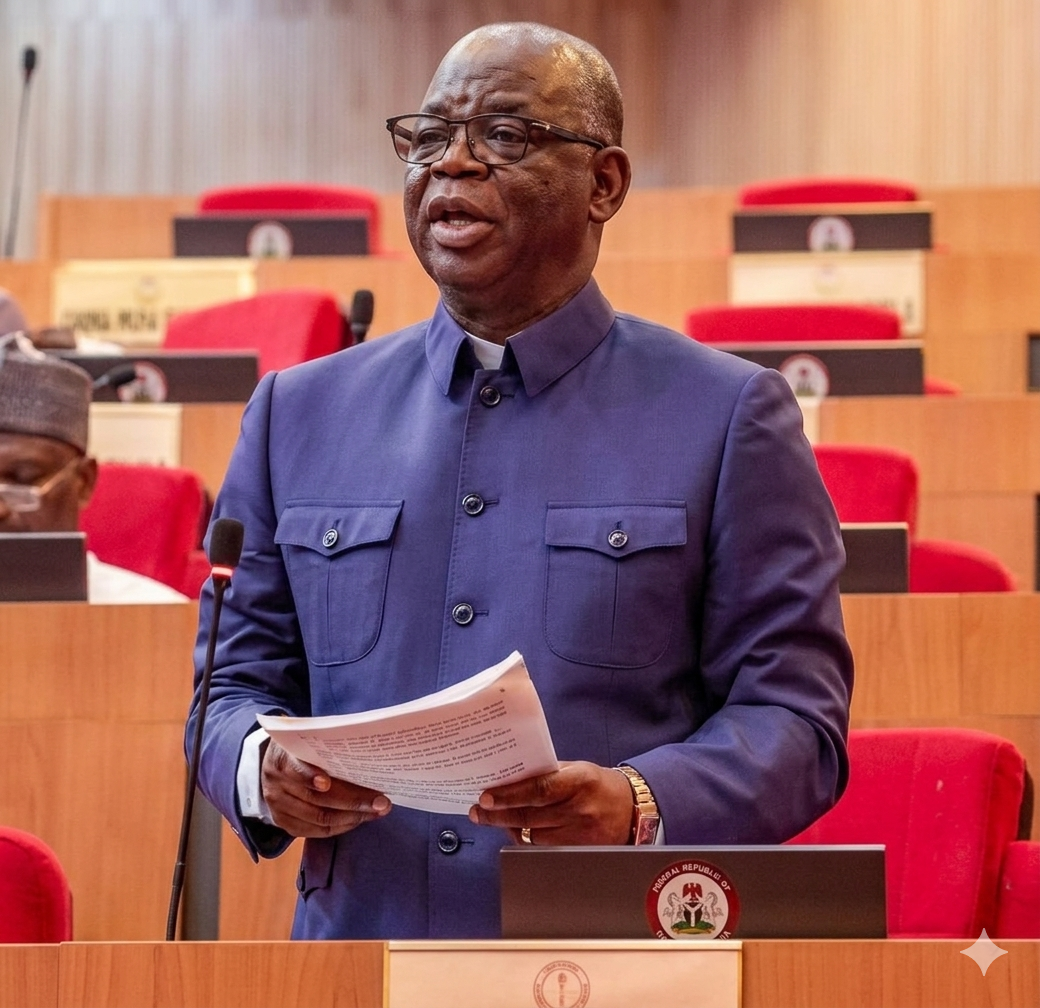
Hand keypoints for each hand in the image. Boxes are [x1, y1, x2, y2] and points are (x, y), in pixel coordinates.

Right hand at [261, 740, 391, 837]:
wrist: (273, 764)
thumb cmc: (300, 749)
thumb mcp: (305, 740)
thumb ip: (325, 745)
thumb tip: (366, 752)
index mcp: (281, 758)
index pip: (294, 769)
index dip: (309, 776)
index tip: (327, 783)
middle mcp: (275, 785)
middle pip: (316, 799)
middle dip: (353, 801)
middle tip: (381, 802)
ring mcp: (278, 807)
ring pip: (319, 819)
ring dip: (353, 817)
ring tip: (377, 811)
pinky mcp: (284, 823)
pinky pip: (316, 831)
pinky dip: (341, 827)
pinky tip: (359, 819)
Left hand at [467, 761, 633, 844]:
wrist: (632, 810)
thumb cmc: (597, 785)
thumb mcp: (576, 770)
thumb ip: (548, 774)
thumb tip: (510, 778)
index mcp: (579, 781)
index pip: (539, 789)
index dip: (510, 794)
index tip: (487, 796)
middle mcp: (579, 809)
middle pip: (531, 815)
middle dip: (498, 814)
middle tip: (478, 811)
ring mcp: (579, 833)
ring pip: (534, 835)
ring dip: (509, 827)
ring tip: (491, 817)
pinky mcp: (578, 850)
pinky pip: (543, 848)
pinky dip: (526, 839)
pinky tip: (515, 830)